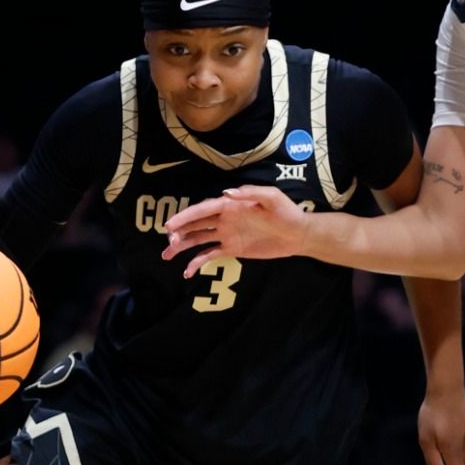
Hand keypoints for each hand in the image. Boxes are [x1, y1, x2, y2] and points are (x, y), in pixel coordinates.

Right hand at [160, 185, 306, 276]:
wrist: (298, 234)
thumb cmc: (287, 212)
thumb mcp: (272, 198)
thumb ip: (250, 193)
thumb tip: (226, 193)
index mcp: (230, 205)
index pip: (202, 210)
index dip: (185, 217)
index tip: (170, 225)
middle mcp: (224, 219)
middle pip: (195, 224)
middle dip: (179, 231)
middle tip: (170, 240)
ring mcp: (226, 234)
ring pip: (197, 239)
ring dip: (181, 245)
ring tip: (167, 254)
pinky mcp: (231, 249)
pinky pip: (209, 255)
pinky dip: (196, 263)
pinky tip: (187, 272)